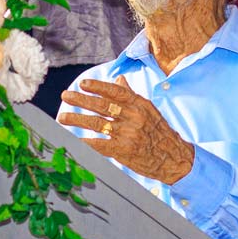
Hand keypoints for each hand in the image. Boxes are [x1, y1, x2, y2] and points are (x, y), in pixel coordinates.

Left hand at [57, 76, 193, 184]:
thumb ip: (131, 95)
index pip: (115, 92)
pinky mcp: (124, 151)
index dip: (98, 86)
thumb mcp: (149, 110)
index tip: (83, 84)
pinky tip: (74, 139)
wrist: (174, 158)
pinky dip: (86, 142)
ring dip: (77, 119)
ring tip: (63, 117)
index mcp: (139, 105)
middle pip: (102, 106)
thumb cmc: (160, 132)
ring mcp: (128, 134)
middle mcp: (133, 117)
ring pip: (97, 124)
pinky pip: (100, 144)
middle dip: (81, 100)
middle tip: (66, 96)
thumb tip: (118, 80)